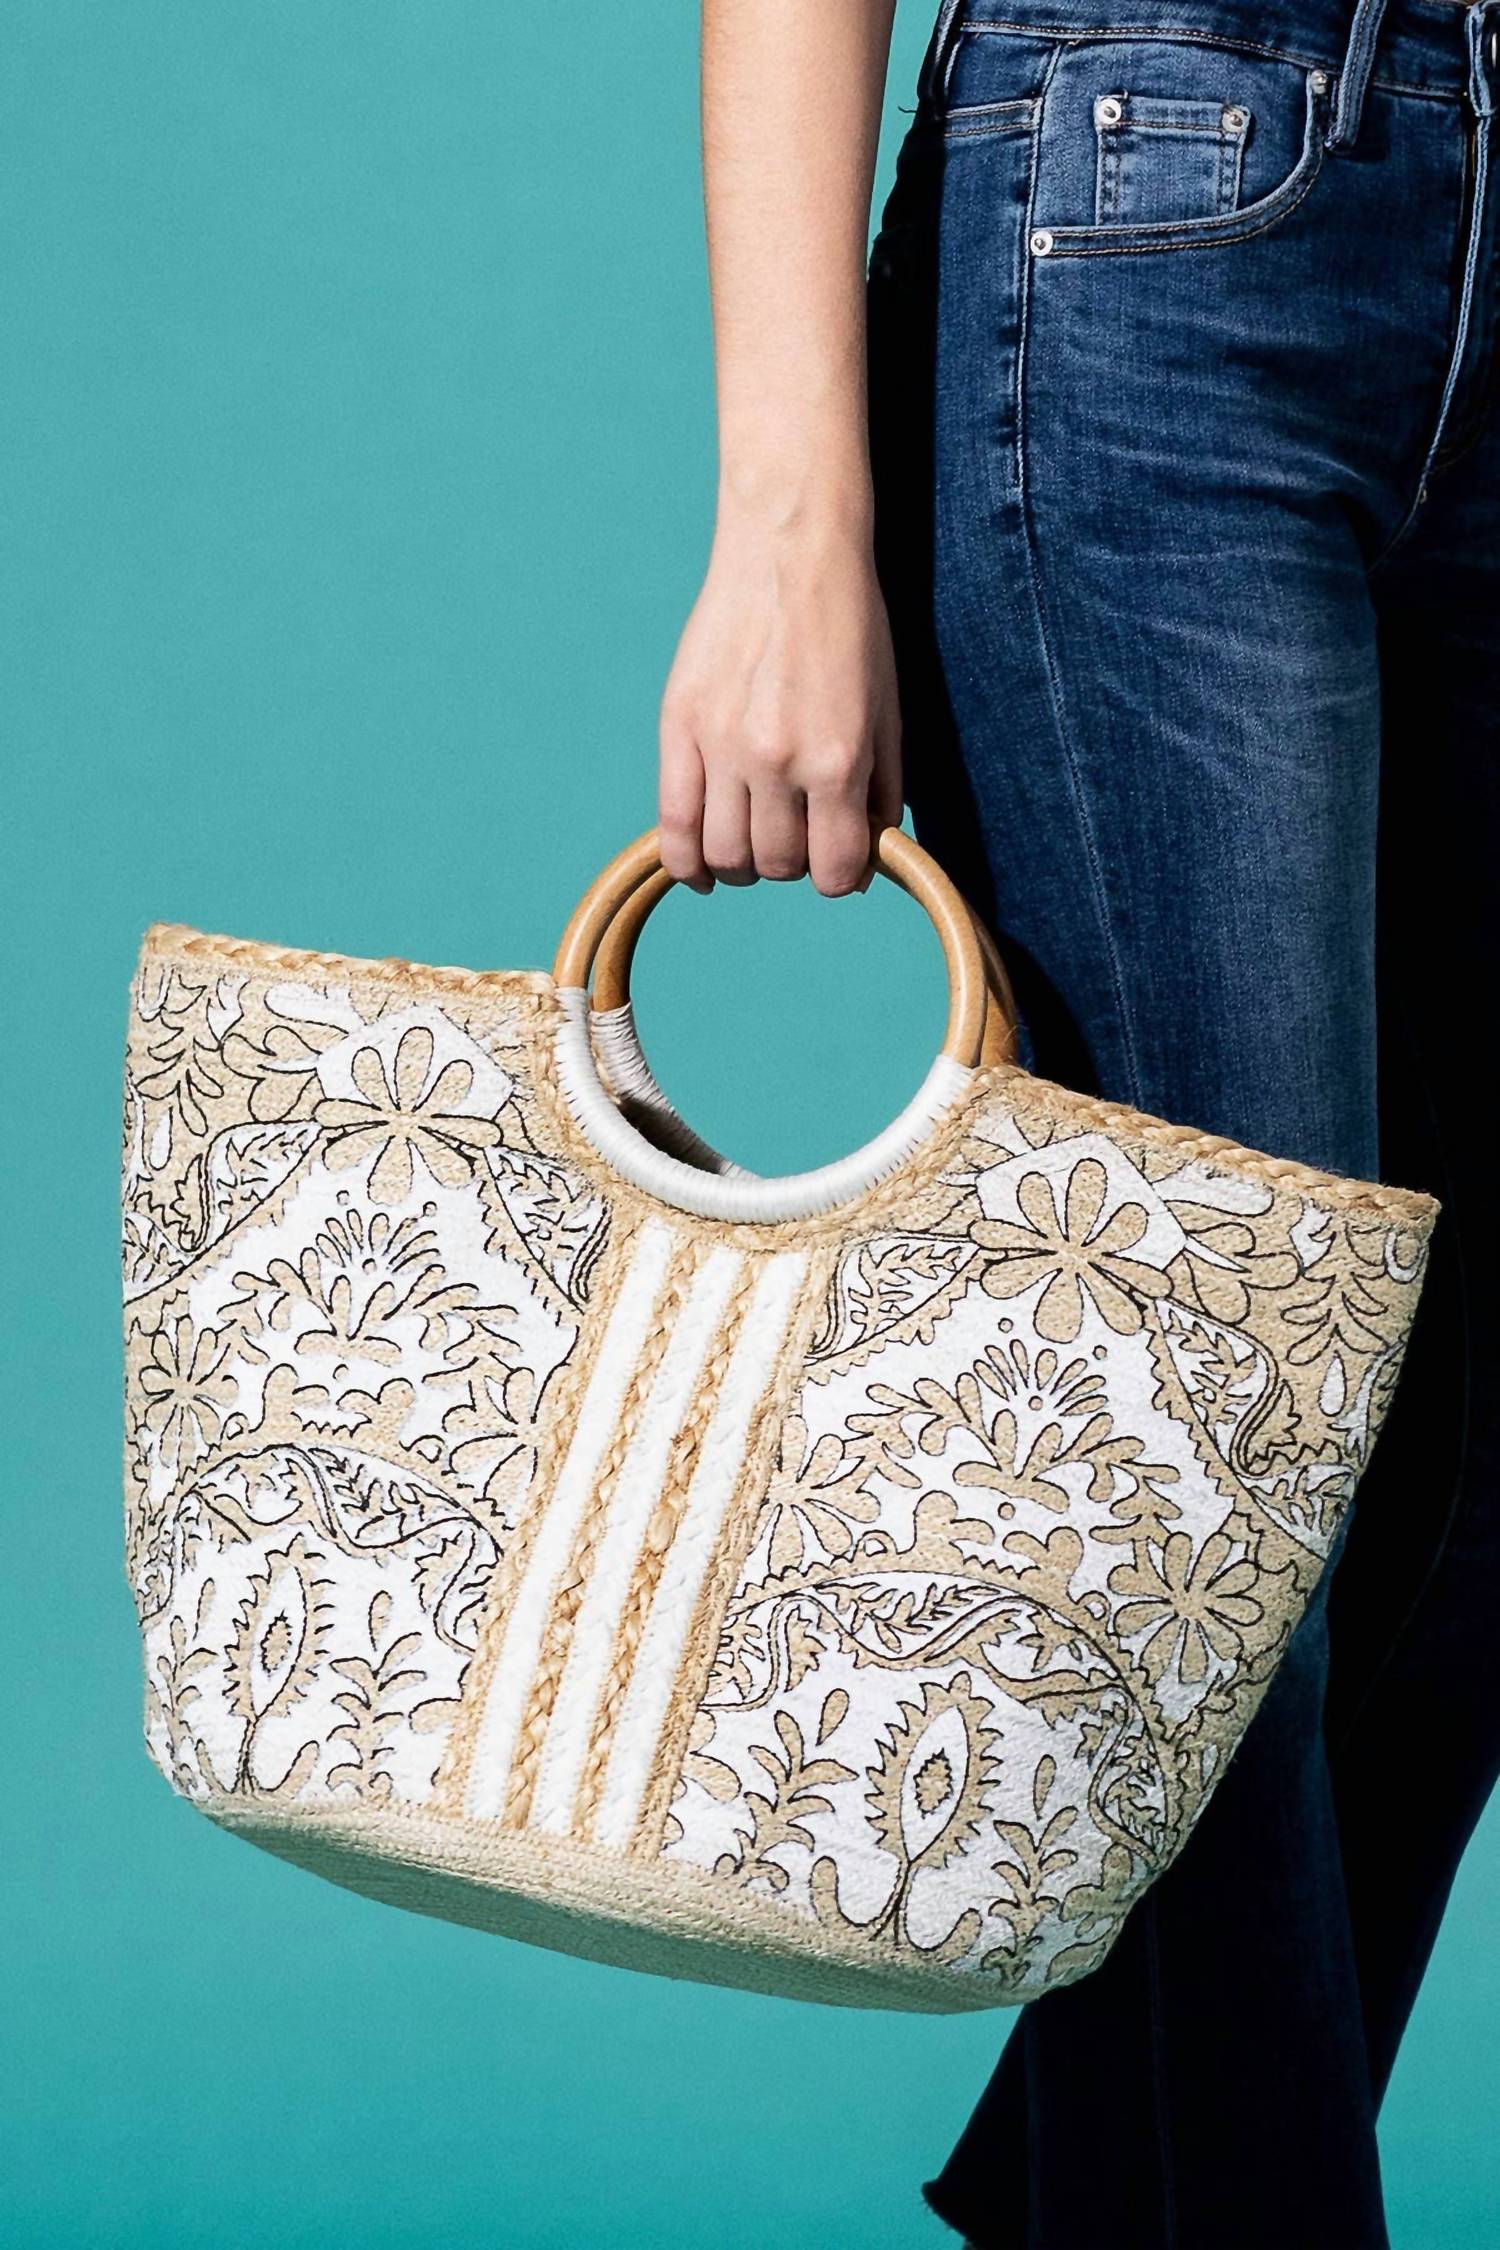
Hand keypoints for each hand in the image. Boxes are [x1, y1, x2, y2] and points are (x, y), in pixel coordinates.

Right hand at [658, 505, 902, 896]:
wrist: (791, 551)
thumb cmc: (851, 628)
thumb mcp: (889, 712)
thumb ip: (881, 792)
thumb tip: (867, 861)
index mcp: (837, 759)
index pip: (836, 870)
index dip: (842, 877)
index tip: (839, 862)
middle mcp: (777, 761)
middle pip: (777, 865)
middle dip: (793, 863)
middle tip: (798, 834)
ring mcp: (722, 745)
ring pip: (725, 855)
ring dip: (744, 864)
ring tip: (755, 839)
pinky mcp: (680, 726)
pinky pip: (672, 825)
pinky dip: (686, 863)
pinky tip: (701, 871)